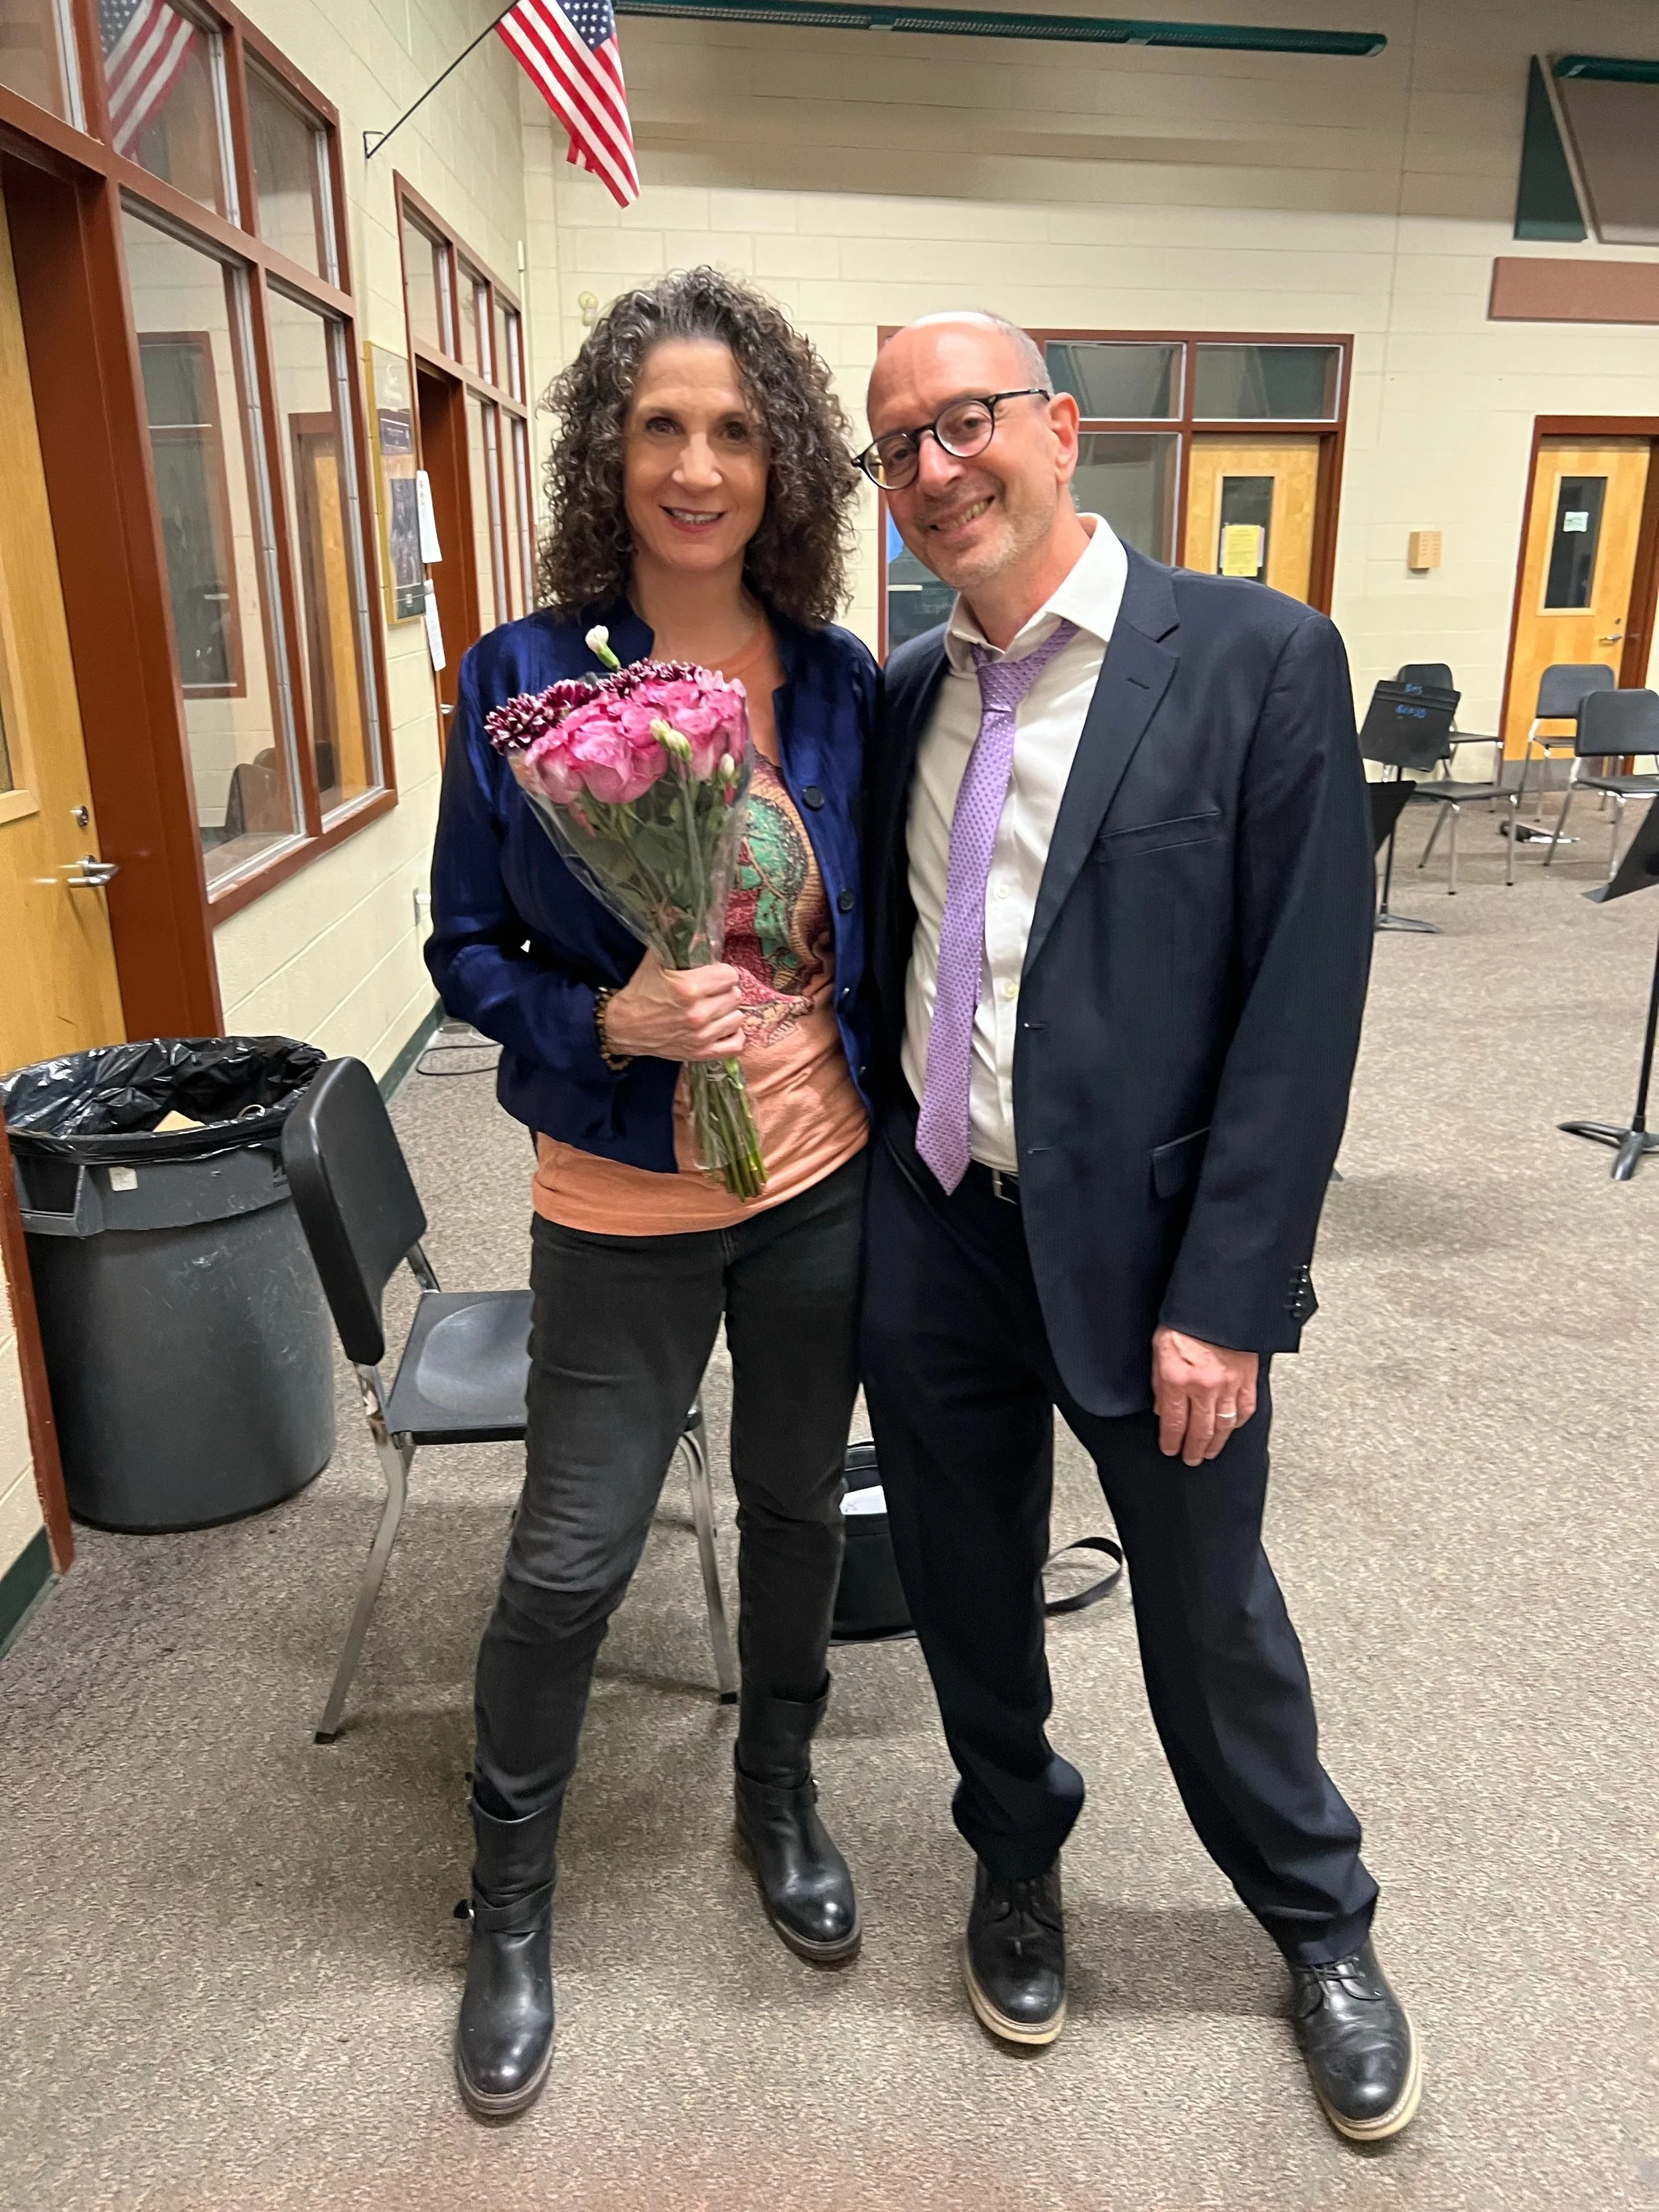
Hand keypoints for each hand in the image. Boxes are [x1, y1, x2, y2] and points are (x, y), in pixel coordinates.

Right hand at [601, 948, 745, 1062]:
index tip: (714, 974)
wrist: (623, 1027)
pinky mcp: (701, 1053)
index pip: (730, 975)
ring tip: (715, 1009)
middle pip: (735, 995)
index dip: (722, 972)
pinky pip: (735, 1044)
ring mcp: (701, 1036)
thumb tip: (690, 924)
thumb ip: (676, 945)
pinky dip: (733, 1035)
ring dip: (728, 1012)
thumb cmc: (641, 992)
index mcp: (689, 987)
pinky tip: (722, 1027)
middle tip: (713, 992)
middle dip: (725, 991)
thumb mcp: (655, 962)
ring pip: (737, 1017)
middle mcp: (699, 1013)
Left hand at [1151, 1326, 1258, 1465]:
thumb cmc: (1185, 1318)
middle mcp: (1203, 1386)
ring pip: (1223, 1427)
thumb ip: (1159, 1382)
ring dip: (1215, 1444)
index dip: (1171, 1442)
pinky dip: (1237, 1424)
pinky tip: (1232, 1428)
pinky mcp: (1247, 1378)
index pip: (1173, 1423)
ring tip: (1209, 1452)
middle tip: (1190, 1458)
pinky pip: (1244, 1410)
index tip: (1170, 1449)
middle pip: (1199, 1431)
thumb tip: (1161, 1408)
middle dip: (1193, 1450)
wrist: (1216, 1301)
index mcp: (1177, 1379)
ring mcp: (1228, 1384)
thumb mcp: (1158, 1348)